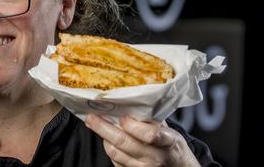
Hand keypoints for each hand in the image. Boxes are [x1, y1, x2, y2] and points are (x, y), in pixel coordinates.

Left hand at [85, 114, 199, 166]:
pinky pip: (115, 161)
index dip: (133, 125)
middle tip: (92, 117)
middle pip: (124, 143)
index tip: (123, 117)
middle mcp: (155, 157)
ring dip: (104, 137)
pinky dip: (109, 148)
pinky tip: (108, 139)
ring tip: (97, 125)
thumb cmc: (172, 147)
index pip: (151, 135)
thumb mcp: (169, 131)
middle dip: (104, 128)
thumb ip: (150, 119)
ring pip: (115, 152)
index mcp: (168, 142)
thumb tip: (128, 102)